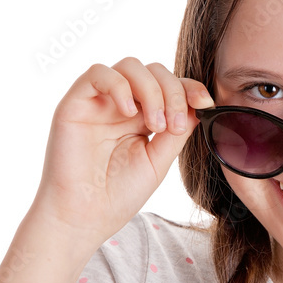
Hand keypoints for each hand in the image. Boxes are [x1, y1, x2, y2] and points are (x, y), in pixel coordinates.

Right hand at [30, 57, 213, 244]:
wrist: (84, 217)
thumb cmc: (118, 194)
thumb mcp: (159, 160)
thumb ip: (178, 131)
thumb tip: (199, 104)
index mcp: (142, 117)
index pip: (170, 86)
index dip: (191, 88)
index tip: (207, 103)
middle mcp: (121, 105)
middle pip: (154, 71)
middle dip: (174, 92)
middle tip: (174, 126)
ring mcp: (98, 102)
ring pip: (130, 66)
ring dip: (152, 90)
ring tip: (155, 125)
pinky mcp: (74, 103)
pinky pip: (97, 73)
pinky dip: (119, 86)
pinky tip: (129, 113)